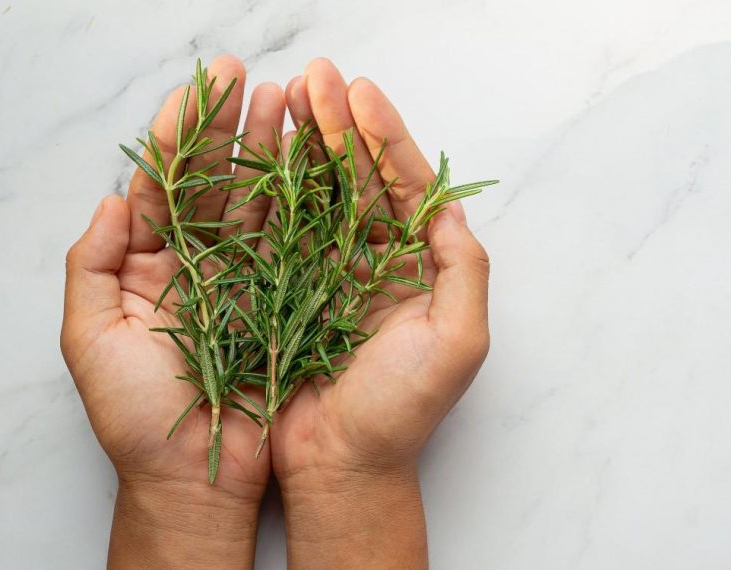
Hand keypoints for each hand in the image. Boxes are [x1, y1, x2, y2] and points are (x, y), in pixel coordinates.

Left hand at [60, 55, 285, 567]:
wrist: (197, 478)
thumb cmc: (136, 419)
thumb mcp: (90, 341)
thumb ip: (92, 266)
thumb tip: (114, 199)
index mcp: (147, 266)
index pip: (164, 185)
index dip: (181, 135)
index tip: (200, 88)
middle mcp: (199, 266)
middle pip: (218, 183)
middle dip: (233, 129)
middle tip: (253, 81)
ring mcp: (247, 283)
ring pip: (262, 206)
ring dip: (276, 154)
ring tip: (294, 104)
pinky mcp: (287, 305)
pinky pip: (297, 247)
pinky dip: (309, 205)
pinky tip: (321, 164)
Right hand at [268, 58, 490, 567]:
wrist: (340, 465)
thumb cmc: (401, 413)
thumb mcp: (457, 342)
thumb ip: (465, 271)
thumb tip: (452, 209)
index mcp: (423, 268)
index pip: (406, 189)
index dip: (385, 140)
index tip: (361, 95)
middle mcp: (380, 263)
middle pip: (361, 179)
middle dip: (341, 127)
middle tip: (316, 78)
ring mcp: (333, 273)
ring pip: (321, 193)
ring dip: (307, 145)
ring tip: (289, 96)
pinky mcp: (290, 290)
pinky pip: (284, 229)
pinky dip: (276, 188)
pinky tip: (265, 150)